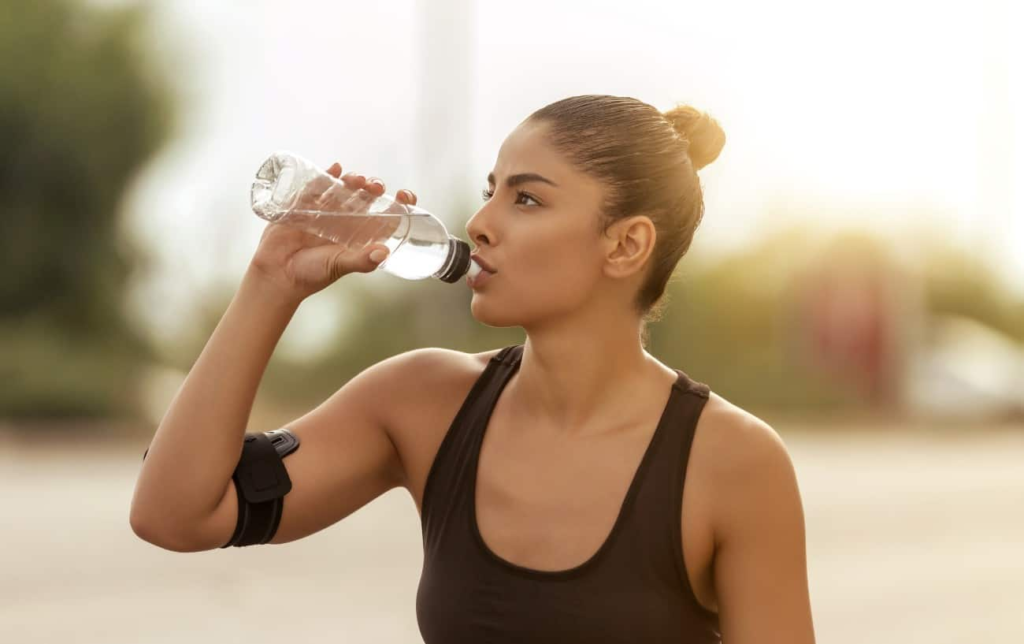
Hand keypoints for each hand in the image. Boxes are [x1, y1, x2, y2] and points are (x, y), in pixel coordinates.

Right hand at [247, 161, 417, 301]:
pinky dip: (327, 175)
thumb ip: (361, 261)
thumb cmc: (312, 275)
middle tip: (374, 187)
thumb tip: (383, 252)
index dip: (398, 205)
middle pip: (367, 198)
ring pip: (345, 189)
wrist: (277, 275)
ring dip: (354, 180)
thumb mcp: (339, 266)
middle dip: (374, 188)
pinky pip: (318, 186)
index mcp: (360, 236)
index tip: (405, 196)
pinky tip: (336, 168)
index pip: (385, 216)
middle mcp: (346, 221)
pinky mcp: (305, 205)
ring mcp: (326, 212)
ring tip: (356, 179)